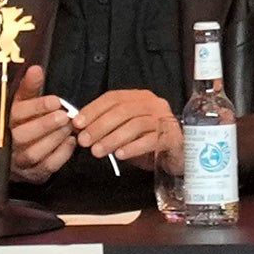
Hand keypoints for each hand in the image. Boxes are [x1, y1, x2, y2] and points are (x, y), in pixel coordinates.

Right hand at [3, 90, 84, 181]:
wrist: (13, 156)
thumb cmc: (21, 125)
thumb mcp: (21, 104)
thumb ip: (29, 88)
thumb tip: (36, 69)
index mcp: (1, 124)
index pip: (15, 114)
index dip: (36, 107)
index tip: (56, 101)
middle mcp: (6, 144)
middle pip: (22, 136)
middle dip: (46, 125)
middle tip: (65, 116)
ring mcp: (18, 162)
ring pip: (34, 153)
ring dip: (54, 139)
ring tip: (69, 128)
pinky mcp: (33, 173)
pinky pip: (48, 166)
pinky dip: (62, 154)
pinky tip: (71, 142)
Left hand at [67, 86, 181, 169]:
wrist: (177, 155)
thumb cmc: (147, 142)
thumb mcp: (123, 131)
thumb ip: (105, 127)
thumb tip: (78, 128)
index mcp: (139, 97)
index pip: (113, 98)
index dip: (93, 109)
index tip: (77, 123)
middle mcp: (154, 104)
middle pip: (123, 110)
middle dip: (100, 126)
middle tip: (84, 141)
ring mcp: (165, 119)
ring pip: (136, 124)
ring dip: (113, 138)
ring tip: (97, 152)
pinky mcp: (172, 137)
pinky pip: (151, 140)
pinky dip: (133, 147)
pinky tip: (120, 155)